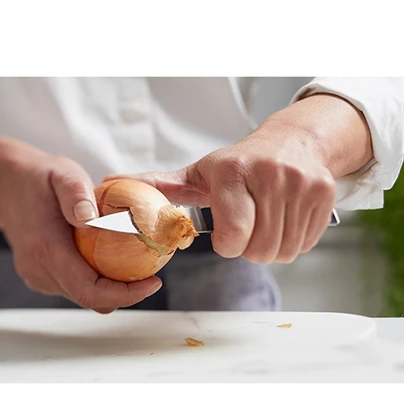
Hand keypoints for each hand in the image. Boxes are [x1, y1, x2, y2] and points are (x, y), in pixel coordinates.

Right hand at [0, 139, 161, 312]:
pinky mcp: (41, 276)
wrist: (8, 187)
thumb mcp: (62, 174)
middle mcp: (39, 270)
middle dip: (126, 293)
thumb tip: (91, 219)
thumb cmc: (39, 179)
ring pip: (84, 296)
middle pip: (91, 299)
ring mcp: (38, 276)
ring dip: (113, 288)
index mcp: (46, 249)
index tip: (153, 282)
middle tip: (152, 274)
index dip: (125, 294)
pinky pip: (75, 287)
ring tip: (137, 265)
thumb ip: (75, 194)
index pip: (90, 291)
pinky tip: (113, 260)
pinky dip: (98, 280)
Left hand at [107, 94, 371, 263]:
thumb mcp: (198, 173)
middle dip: (248, 248)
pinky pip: (305, 244)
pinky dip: (291, 241)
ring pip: (284, 250)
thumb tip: (109, 186)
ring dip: (269, 247)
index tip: (226, 239)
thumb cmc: (237, 164)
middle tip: (244, 228)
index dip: (229, 244)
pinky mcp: (325, 195)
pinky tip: (283, 220)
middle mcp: (271, 174)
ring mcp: (302, 184)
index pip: (235, 231)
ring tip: (262, 222)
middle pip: (260, 249)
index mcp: (233, 171)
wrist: (290, 141)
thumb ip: (159, 187)